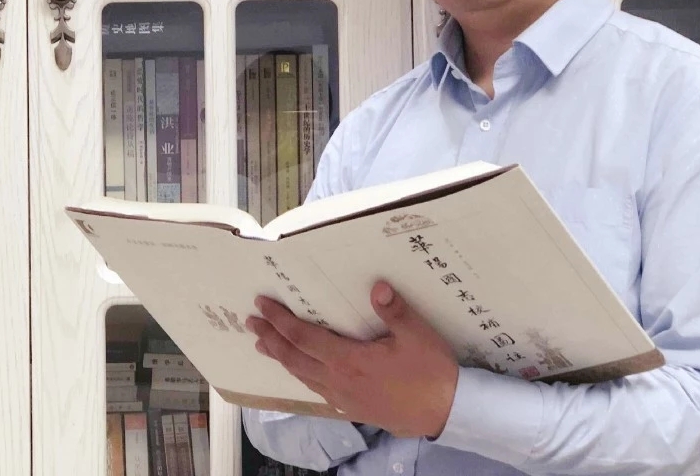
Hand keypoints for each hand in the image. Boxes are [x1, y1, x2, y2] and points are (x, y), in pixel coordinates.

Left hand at [246, 280, 458, 439]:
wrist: (448, 413)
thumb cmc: (432, 373)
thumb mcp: (417, 336)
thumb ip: (395, 311)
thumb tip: (376, 286)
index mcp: (349, 361)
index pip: (303, 338)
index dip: (280, 322)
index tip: (262, 306)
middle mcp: (340, 381)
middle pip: (295, 358)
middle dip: (271, 339)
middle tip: (251, 324)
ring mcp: (345, 398)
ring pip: (303, 376)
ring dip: (282, 358)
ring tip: (265, 347)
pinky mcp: (355, 409)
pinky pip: (318, 390)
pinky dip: (302, 376)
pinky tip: (302, 373)